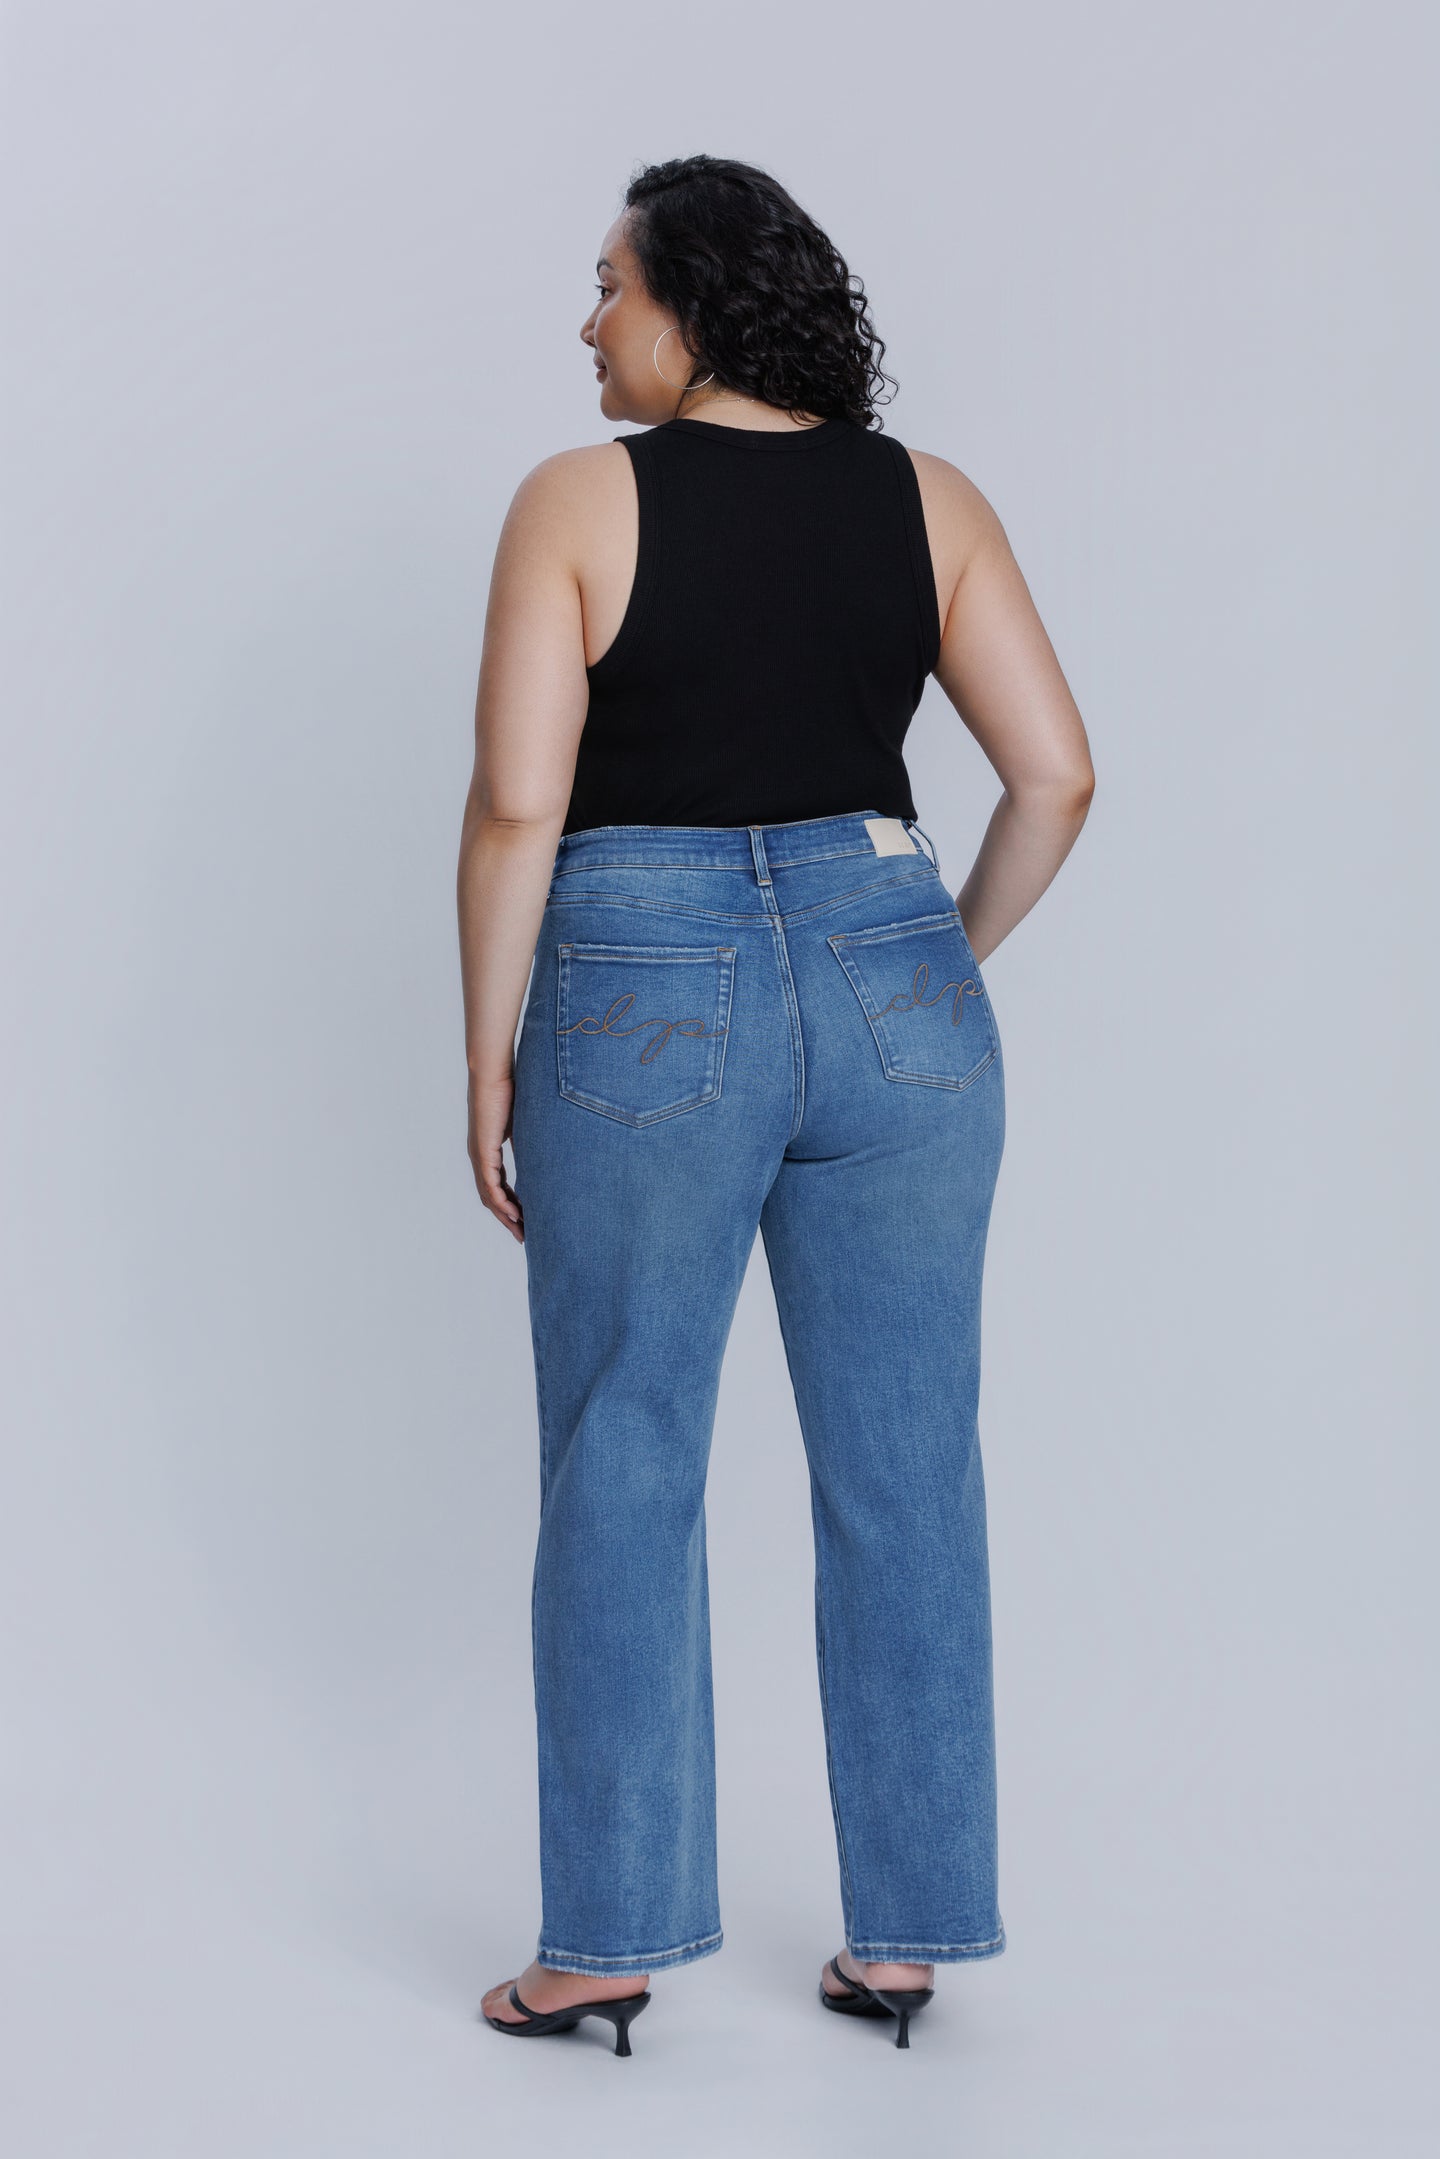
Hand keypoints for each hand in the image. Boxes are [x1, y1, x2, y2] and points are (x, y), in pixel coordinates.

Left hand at [468, 1069, 522, 1242]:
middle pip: (491, 1197)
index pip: (497, 1186)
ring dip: (505, 1216)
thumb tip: (550, 1150)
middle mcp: (479, 1156)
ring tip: (522, 1231)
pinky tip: (514, 1214)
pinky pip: (490, 1186)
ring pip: (489, 1196)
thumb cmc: (509, 1089)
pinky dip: (502, 1202)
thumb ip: (532, 1140)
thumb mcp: (525, 1122)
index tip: (526, 1219)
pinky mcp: (482, 1152)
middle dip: (508, 1218)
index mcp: (487, 1150)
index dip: (511, 1204)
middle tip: (524, 1236)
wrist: (493, 1073)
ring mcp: (478, 1155)